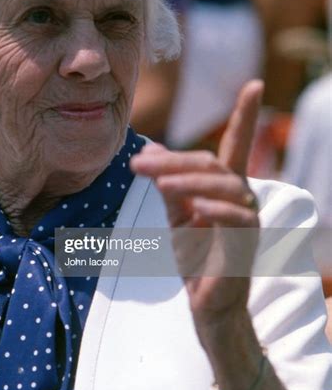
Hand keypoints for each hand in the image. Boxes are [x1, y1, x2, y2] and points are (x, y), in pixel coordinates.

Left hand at [130, 80, 262, 334]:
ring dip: (188, 179)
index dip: (244, 116)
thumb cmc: (197, 259)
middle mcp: (242, 198)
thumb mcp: (177, 216)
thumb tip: (150, 150)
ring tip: (157, 181)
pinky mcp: (246, 243)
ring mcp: (247, 220)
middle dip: (174, 160)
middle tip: (136, 163)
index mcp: (225, 188)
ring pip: (224, 184)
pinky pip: (236, 216)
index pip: (235, 145)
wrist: (208, 306)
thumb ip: (169, 185)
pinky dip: (213, 207)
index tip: (253, 84)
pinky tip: (193, 206)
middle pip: (213, 163)